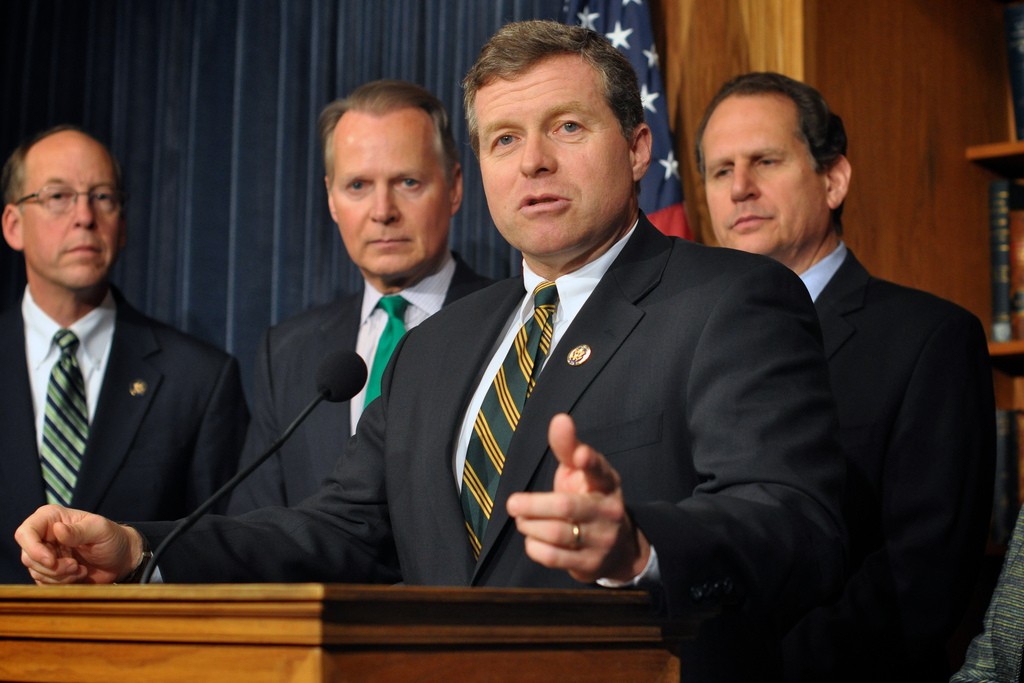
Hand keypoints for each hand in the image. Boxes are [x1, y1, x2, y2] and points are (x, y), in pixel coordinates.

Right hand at [14, 504, 143, 583]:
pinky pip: (43, 583)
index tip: (52, 561)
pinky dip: (61, 583)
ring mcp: (45, 554)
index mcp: (51, 518)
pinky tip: (78, 575)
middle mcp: (43, 536)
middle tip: (75, 566)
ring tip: (80, 569)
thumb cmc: (112, 538)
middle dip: (53, 567)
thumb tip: (57, 529)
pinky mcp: (49, 571)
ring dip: (60, 576)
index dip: (33, 549)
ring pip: (36, 572)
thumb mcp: (100, 530)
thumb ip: (78, 531)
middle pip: (28, 557)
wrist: (121, 559)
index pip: (25, 533)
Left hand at [506, 413, 650, 583]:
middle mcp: (608, 511)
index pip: (600, 470)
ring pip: (558, 534)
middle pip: (567, 507)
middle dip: (534, 505)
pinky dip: (535, 547)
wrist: (619, 549)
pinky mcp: (590, 564)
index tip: (580, 456)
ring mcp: (602, 540)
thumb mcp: (583, 472)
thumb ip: (568, 447)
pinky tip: (531, 539)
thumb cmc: (590, 499)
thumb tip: (559, 419)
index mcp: (607, 483)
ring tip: (521, 519)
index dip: (590, 462)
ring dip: (531, 526)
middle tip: (513, 503)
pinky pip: (554, 557)